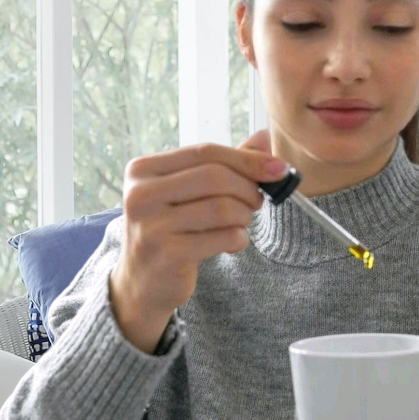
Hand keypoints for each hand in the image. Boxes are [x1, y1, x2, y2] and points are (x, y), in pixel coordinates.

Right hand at [110, 131, 286, 352]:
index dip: (246, 158)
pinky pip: (222, 237)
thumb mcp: (189, 192)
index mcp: (142, 169)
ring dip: (244, 215)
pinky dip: (238, 238)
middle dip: (247, 188)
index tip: (278, 168)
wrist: (142, 283)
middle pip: (214, 176)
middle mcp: (139, 194)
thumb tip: (263, 136)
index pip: (205, 152)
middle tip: (256, 202)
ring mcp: (150, 225)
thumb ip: (224, 164)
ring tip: (241, 222)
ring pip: (221, 207)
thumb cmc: (170, 230)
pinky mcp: (166, 253)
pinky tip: (233, 242)